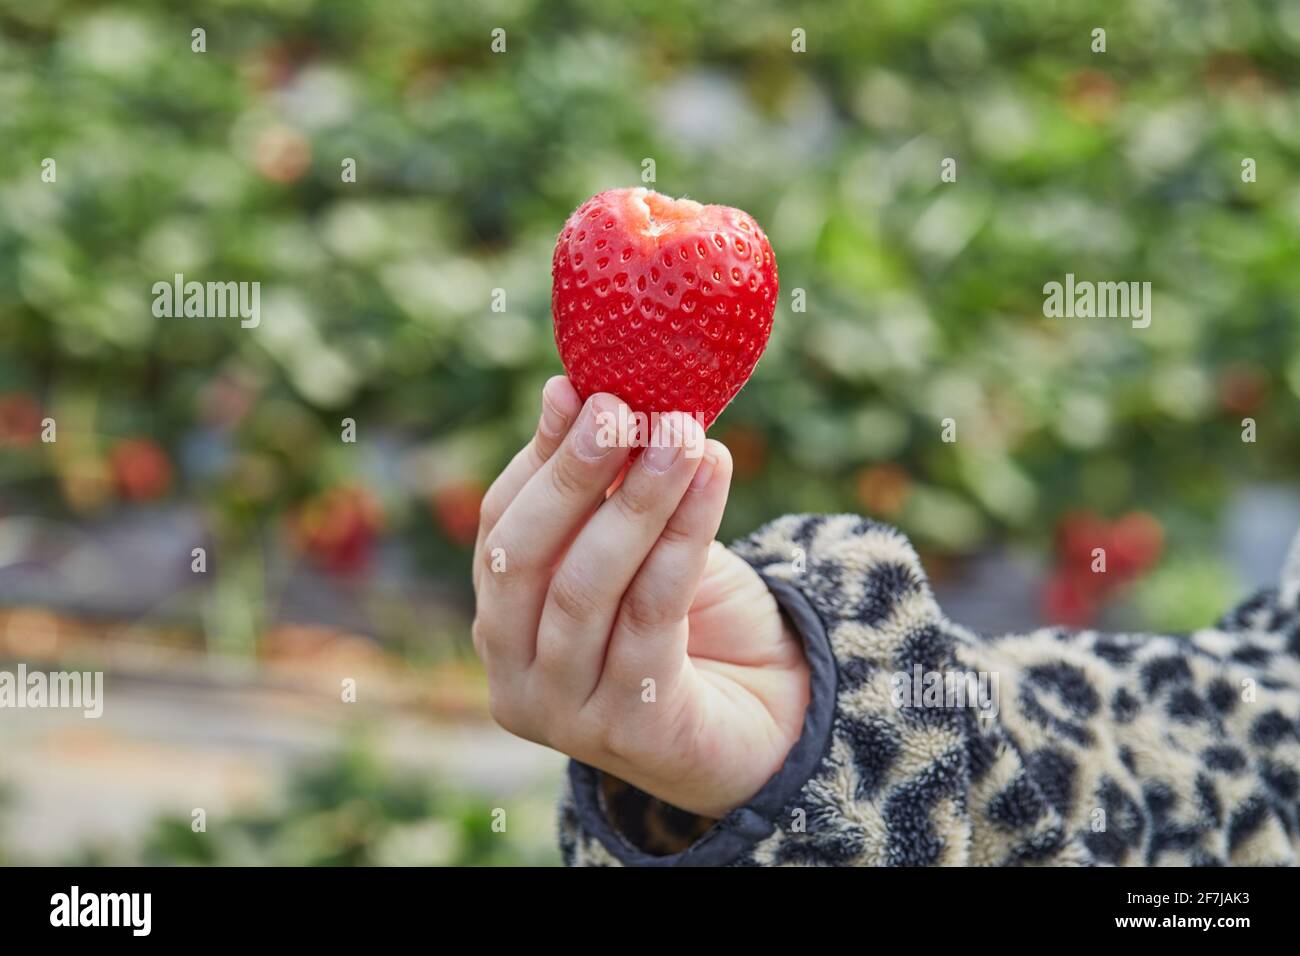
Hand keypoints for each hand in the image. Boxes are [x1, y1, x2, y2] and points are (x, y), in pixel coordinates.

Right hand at [471, 377, 809, 818]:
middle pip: (522, 561)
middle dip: (572, 476)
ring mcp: (564, 712)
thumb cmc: (691, 623)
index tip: (585, 390)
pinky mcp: (629, 730)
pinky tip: (712, 477)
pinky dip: (682, 536)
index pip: (499, 530)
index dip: (539, 458)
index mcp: (502, 624)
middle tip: (621, 407)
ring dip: (637, 499)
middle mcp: (514, 676)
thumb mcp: (637, 543)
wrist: (764, 719)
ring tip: (682, 433)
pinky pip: (652, 615)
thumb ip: (599, 483)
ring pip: (585, 588)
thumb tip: (566, 388)